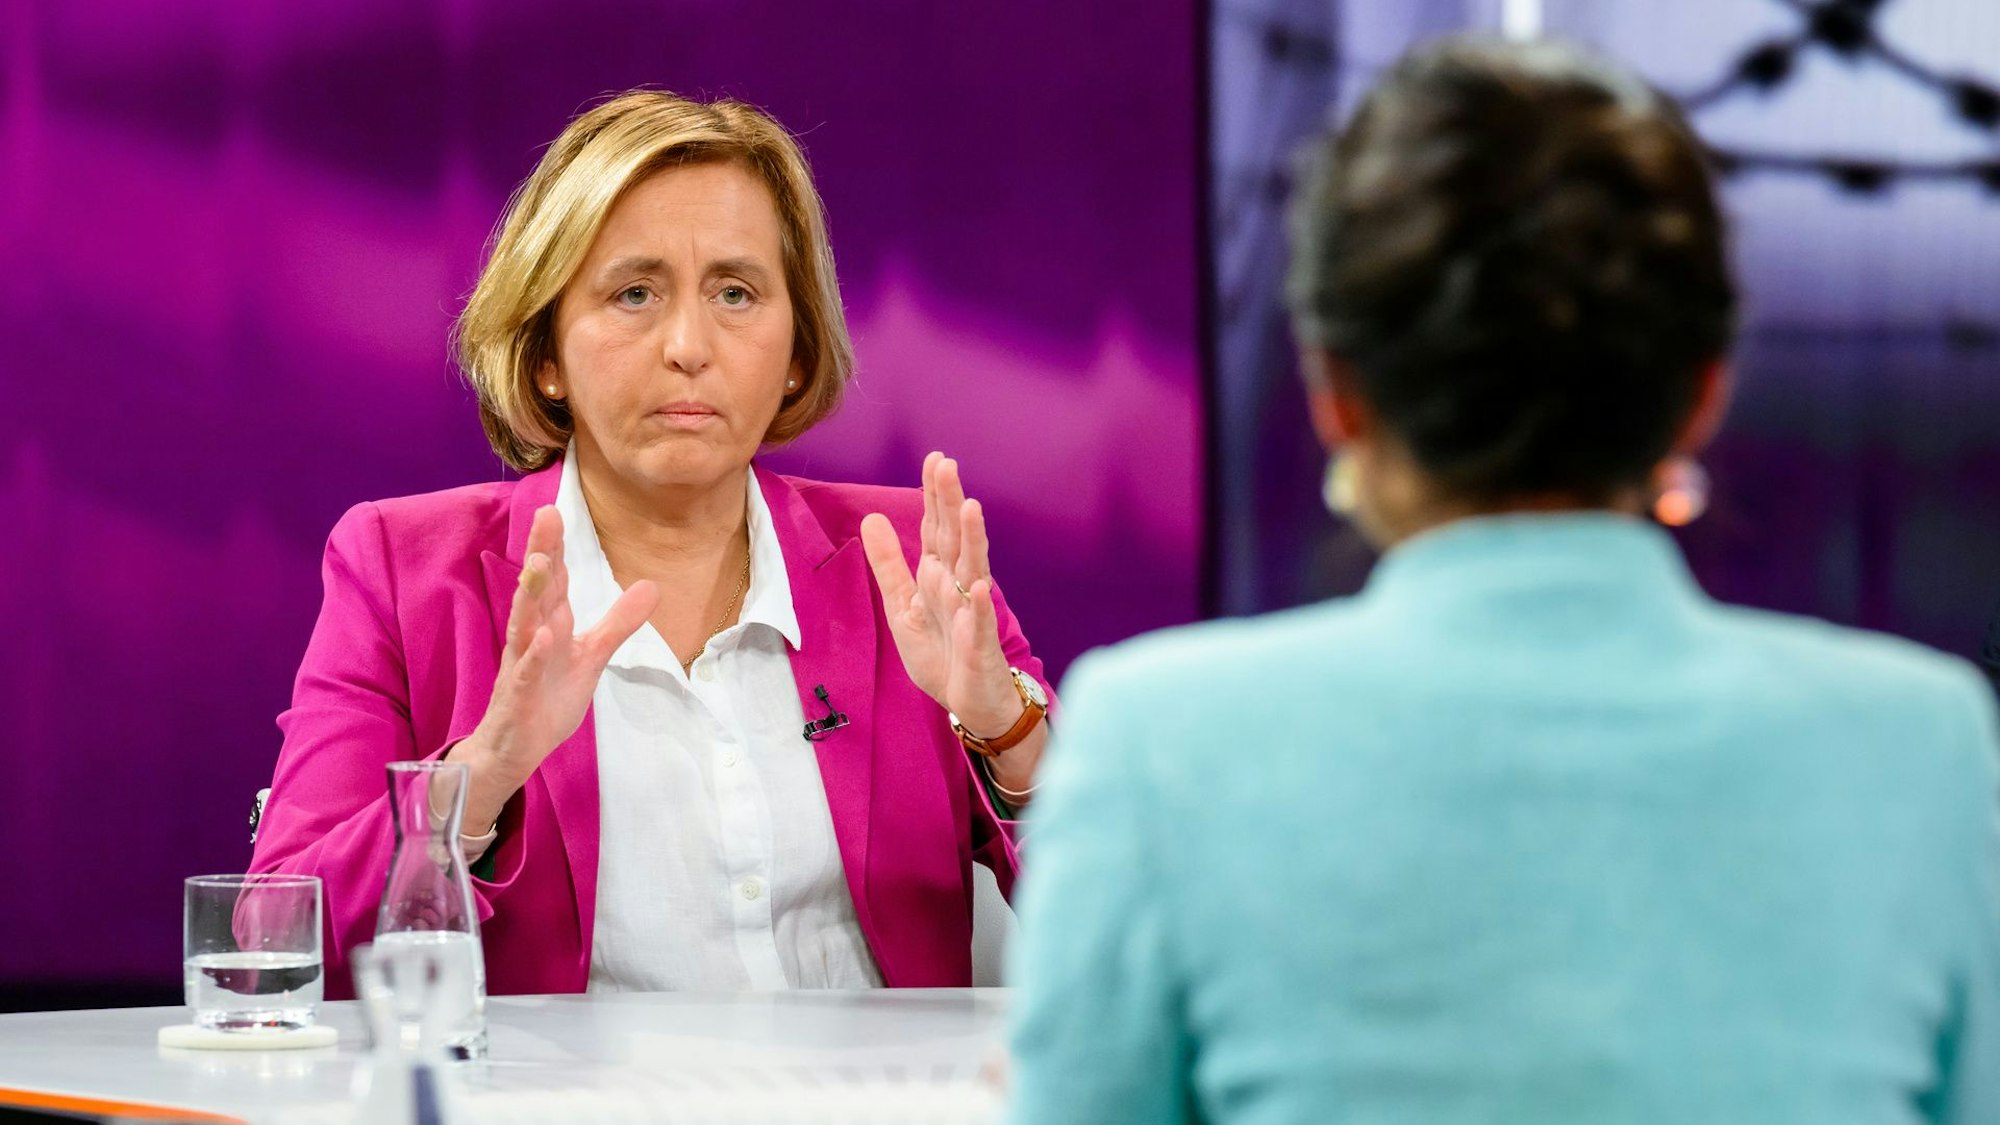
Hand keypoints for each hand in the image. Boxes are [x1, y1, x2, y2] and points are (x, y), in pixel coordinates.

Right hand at [451, 506, 657, 829]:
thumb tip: (652, 585)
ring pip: (525, 624)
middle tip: (546, 515)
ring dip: (532, 595)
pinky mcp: (519, 695)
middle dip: (541, 553)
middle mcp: (531, 637)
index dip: (556, 546)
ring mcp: (521, 665)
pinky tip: (543, 637)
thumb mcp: (592, 656)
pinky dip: (534, 655)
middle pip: (537, 590)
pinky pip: (525, 672)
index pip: (553, 580)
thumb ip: (618, 622)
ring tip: (541, 564)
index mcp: (548, 624)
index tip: (555, 509)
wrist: (516, 748)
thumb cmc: (548, 696)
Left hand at [861, 452, 1022, 735]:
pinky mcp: (979, 645)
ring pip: (972, 570)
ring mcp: (971, 613)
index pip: (935, 527)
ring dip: (972, 540)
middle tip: (948, 465)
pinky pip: (978, 623)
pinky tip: (977, 586)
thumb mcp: (902, 605)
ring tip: (970, 509)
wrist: (969, 701)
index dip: (934, 495)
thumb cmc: (941, 652)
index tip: (934, 459)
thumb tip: (871, 517)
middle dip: (951, 503)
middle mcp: (958, 585)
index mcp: (937, 574)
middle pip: (954, 538)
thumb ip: (889, 563)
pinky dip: (978, 606)